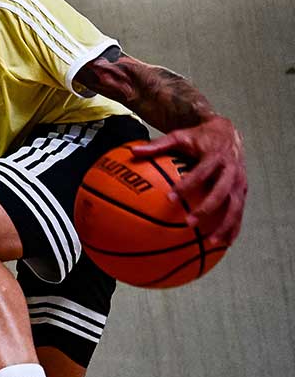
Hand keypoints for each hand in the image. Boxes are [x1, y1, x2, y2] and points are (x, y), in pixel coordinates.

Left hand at [131, 115, 246, 245]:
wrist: (227, 132)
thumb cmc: (198, 137)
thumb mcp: (178, 137)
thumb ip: (157, 145)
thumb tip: (133, 150)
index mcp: (215, 156)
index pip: (201, 172)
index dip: (186, 185)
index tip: (169, 199)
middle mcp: (231, 169)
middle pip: (222, 192)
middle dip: (207, 208)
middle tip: (188, 223)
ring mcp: (240, 181)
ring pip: (236, 206)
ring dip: (225, 225)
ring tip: (211, 242)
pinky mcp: (243, 191)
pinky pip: (240, 211)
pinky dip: (233, 228)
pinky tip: (223, 244)